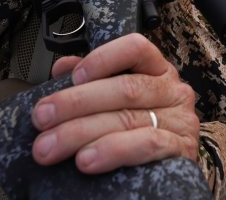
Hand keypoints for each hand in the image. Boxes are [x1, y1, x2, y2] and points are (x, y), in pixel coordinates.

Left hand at [31, 33, 199, 173]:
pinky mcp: (183, 150)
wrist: (165, 176)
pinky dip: (113, 151)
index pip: (136, 48)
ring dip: (82, 132)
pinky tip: (86, 161)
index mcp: (157, 70)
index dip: (103, 58)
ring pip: (129, 119)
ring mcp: (180, 120)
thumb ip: (92, 81)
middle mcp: (172, 91)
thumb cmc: (138, 130)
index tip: (73, 77)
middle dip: (76, 103)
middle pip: (125, 89)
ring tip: (51, 146)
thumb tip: (62, 68)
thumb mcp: (115, 100)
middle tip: (42, 118)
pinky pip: (147, 145)